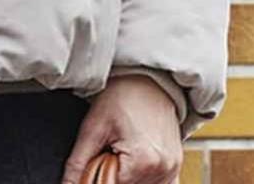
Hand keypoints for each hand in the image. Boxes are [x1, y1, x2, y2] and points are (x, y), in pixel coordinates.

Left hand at [61, 74, 181, 183]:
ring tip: (123, 149)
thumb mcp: (93, 128)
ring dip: (129, 177)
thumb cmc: (122, 96)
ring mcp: (173, 168)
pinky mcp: (176, 165)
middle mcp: (164, 168)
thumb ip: (77, 163)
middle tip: (110, 149)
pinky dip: (145, 178)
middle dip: (114, 175)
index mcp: (144, 162)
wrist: (147, 79)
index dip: (98, 176)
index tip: (98, 156)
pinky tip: (136, 160)